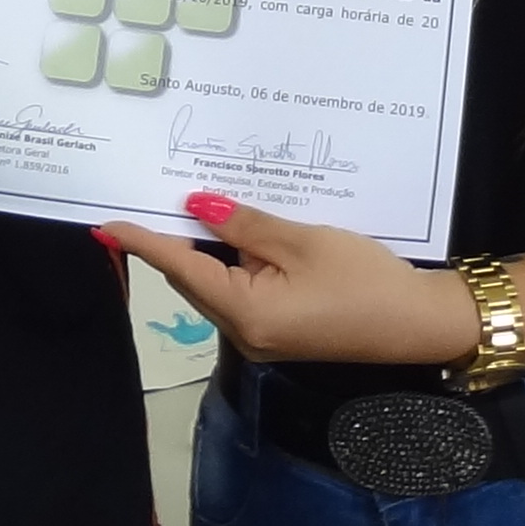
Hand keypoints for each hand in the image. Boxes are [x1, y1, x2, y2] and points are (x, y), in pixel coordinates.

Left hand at [104, 192, 486, 367]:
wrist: (417, 323)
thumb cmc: (365, 280)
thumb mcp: (303, 240)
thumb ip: (245, 223)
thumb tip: (196, 205)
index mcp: (244, 312)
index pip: (180, 268)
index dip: (144, 241)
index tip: (106, 224)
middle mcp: (243, 331)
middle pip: (194, 277)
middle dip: (175, 237)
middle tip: (152, 190)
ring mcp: (261, 335)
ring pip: (216, 283)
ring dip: (205, 247)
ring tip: (189, 200)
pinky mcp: (279, 330)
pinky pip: (241, 290)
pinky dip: (232, 261)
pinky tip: (234, 229)